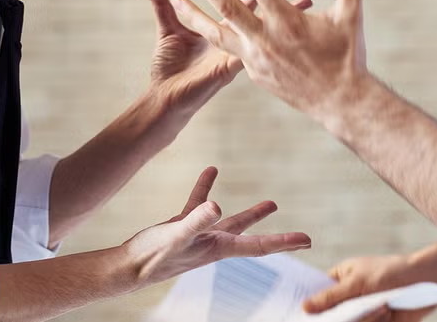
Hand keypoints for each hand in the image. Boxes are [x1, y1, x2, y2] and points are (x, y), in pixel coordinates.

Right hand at [122, 166, 310, 287]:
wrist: (128, 266)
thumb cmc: (153, 255)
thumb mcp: (177, 234)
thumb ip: (196, 219)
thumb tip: (218, 206)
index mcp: (218, 248)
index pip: (258, 246)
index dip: (284, 241)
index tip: (308, 241)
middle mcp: (213, 244)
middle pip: (253, 238)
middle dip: (277, 236)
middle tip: (303, 239)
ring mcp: (199, 236)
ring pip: (231, 222)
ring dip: (252, 213)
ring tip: (274, 204)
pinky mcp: (183, 226)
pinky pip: (199, 204)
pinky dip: (206, 188)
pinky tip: (210, 170)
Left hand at [172, 0, 373, 120]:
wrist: (340, 103)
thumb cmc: (348, 57)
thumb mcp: (350, 18)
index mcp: (288, 22)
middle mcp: (266, 40)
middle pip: (228, 5)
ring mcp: (256, 58)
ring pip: (217, 32)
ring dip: (194, 13)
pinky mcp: (252, 72)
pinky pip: (228, 49)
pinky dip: (213, 35)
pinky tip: (202, 23)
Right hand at [304, 255, 436, 321]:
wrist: (423, 284)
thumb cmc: (389, 273)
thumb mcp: (356, 282)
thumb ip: (331, 297)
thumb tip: (305, 306)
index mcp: (340, 278)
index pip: (317, 292)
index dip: (309, 302)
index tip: (300, 313)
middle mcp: (349, 296)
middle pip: (331, 313)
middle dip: (336, 316)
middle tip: (347, 312)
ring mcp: (362, 311)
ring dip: (365, 318)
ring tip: (381, 308)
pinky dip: (373, 321)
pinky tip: (385, 312)